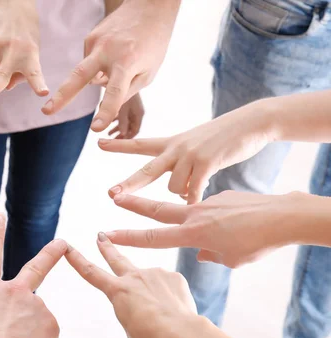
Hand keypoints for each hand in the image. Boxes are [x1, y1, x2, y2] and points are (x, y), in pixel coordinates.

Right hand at [0, 0, 47, 98]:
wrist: (14, 7)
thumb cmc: (26, 37)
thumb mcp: (32, 53)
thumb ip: (23, 74)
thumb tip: (6, 88)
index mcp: (31, 55)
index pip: (35, 74)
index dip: (38, 84)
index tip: (43, 92)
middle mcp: (15, 50)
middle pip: (2, 74)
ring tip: (3, 62)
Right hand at [42, 0, 178, 131]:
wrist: (149, 7)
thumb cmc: (153, 44)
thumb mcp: (149, 73)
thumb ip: (126, 91)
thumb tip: (103, 101)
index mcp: (127, 62)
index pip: (115, 92)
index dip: (106, 112)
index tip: (96, 129)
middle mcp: (108, 50)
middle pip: (79, 76)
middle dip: (62, 96)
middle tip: (46, 112)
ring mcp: (95, 41)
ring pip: (89, 72)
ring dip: (99, 75)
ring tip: (125, 59)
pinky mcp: (89, 37)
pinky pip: (91, 62)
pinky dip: (100, 65)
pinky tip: (115, 53)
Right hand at [65, 233, 195, 337]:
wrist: (179, 332)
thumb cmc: (151, 335)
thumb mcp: (130, 325)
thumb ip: (131, 306)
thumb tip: (143, 296)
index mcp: (117, 291)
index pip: (91, 273)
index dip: (77, 260)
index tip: (68, 247)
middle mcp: (134, 276)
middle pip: (116, 258)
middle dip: (107, 247)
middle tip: (100, 236)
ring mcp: (154, 273)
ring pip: (151, 282)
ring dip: (153, 293)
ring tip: (162, 313)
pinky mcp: (174, 275)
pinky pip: (169, 285)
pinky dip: (171, 296)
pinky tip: (175, 309)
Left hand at [100, 101, 272, 202]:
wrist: (252, 122)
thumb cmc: (224, 138)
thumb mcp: (196, 145)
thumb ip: (184, 167)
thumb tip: (180, 194)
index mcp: (172, 143)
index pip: (140, 144)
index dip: (119, 145)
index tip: (97, 143)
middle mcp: (177, 148)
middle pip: (147, 170)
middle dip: (128, 184)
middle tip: (109, 194)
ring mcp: (191, 155)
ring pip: (172, 187)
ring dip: (182, 195)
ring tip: (195, 191)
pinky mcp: (207, 162)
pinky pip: (194, 190)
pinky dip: (196, 199)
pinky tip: (201, 202)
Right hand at [106, 191, 299, 267]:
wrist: (283, 216)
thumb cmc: (257, 242)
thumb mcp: (231, 259)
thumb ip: (210, 254)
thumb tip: (202, 252)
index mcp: (193, 234)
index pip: (154, 237)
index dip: (129, 237)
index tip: (109, 234)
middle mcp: (195, 215)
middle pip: (156, 209)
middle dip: (133, 204)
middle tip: (114, 196)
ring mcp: (207, 203)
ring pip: (183, 207)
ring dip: (179, 212)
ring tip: (209, 226)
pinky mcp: (221, 197)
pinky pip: (210, 210)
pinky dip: (215, 219)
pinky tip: (238, 226)